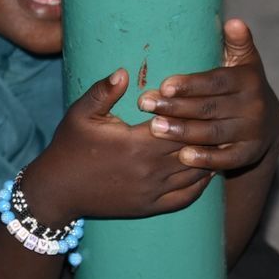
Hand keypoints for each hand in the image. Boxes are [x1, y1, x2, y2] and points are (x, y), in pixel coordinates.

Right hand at [23, 69, 214, 222]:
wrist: (58, 190)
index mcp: (136, 143)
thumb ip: (103, 92)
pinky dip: (201, 184)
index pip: (179, 125)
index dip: (193, 112)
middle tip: (221, 117)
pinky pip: (186, 197)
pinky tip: (207, 170)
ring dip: (209, 157)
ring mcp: (152, 191)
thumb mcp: (80, 114)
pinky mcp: (150, 207)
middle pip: (192, 148)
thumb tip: (123, 71)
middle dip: (207, 132)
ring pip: (194, 173)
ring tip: (220, 140)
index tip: (203, 100)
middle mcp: (149, 169)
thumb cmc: (69, 146)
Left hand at [139, 19, 278, 172]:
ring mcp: (252, 132)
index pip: (216, 82)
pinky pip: (226, 159)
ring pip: (214, 133)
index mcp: (248, 80)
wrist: (270, 124)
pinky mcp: (249, 154)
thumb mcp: (245, 62)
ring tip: (155, 128)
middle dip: (176, 108)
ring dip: (183, 132)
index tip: (164, 85)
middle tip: (146, 105)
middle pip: (210, 108)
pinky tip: (182, 156)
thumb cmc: (243, 86)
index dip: (191, 84)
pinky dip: (206, 158)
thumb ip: (238, 42)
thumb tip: (234, 21)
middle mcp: (253, 106)